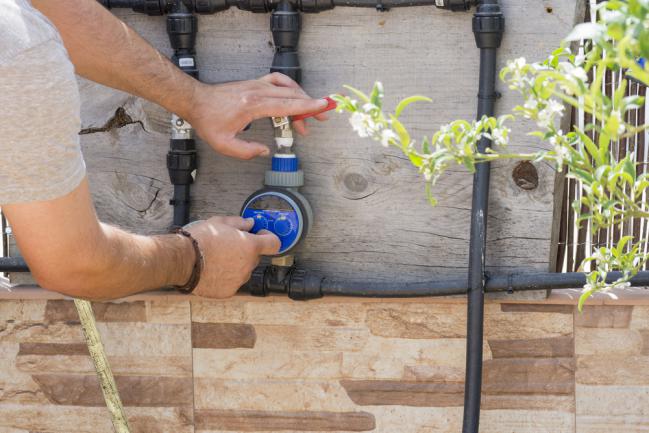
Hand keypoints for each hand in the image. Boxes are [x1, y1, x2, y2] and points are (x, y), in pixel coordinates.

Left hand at [186, 73, 329, 159]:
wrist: (196, 101)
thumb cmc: (209, 121)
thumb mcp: (224, 144)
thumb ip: (247, 151)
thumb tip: (266, 150)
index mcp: (253, 106)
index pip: (286, 105)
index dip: (306, 107)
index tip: (322, 107)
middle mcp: (258, 92)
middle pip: (292, 96)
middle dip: (310, 106)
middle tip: (322, 117)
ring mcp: (257, 85)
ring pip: (288, 87)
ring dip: (302, 97)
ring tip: (310, 111)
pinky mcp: (255, 83)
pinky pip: (279, 81)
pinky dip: (290, 87)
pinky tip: (295, 95)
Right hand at [186, 216, 279, 298]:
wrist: (182, 260)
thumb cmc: (200, 240)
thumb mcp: (220, 222)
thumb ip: (239, 223)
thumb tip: (250, 224)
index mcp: (250, 246)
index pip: (274, 244)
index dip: (268, 238)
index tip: (261, 236)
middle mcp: (248, 265)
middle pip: (255, 257)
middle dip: (246, 252)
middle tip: (228, 246)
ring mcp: (239, 280)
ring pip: (243, 271)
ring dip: (236, 265)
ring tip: (217, 259)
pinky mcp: (229, 291)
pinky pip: (232, 282)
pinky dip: (226, 278)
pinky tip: (213, 271)